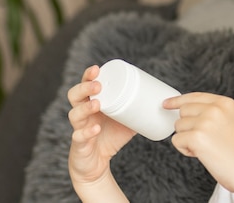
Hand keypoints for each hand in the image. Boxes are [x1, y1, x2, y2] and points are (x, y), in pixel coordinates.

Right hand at [67, 65, 134, 199]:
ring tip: (97, 104)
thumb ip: (138, 110)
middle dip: (85, 88)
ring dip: (85, 108)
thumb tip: (159, 101)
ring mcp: (79, 128)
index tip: (97, 68)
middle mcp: (82, 114)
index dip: (88, 76)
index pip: (85, 85)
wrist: (96, 165)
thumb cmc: (109, 137)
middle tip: (98, 85)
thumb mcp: (126, 121)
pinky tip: (95, 128)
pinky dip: (87, 132)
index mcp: (91, 103)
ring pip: (75, 114)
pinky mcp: (79, 145)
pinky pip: (78, 137)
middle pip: (75, 96)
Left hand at [164, 93, 233, 201]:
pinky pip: (177, 140)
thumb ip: (215, 113)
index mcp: (226, 103)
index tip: (166, 103)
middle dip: (188, 127)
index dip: (178, 100)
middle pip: (183, 111)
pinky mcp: (197, 137)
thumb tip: (187, 112)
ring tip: (208, 149)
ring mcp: (206, 122)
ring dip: (187, 139)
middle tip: (205, 141)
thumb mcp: (233, 123)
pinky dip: (185, 150)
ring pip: (178, 126)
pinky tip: (203, 155)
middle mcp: (216, 108)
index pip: (195, 96)